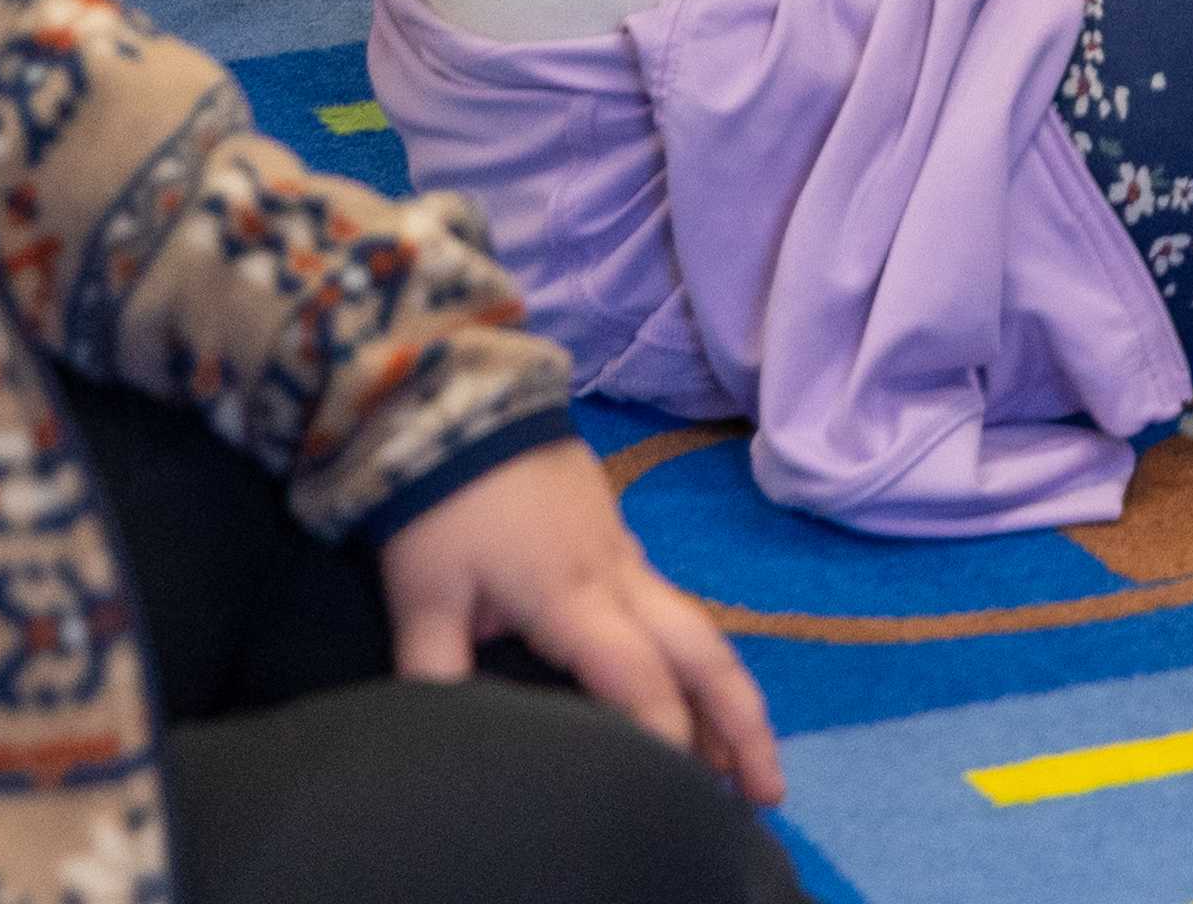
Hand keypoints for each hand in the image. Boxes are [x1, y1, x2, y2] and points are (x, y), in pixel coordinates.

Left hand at [376, 439, 783, 805]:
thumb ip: (435, 671)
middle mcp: (619, 577)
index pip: (640, 680)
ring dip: (725, 696)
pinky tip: (684, 686)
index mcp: (575, 598)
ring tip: (739, 761)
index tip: (677, 792)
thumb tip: (441, 736)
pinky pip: (672, 606)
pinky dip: (694, 658)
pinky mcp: (615, 534)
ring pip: (697, 629)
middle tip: (769, 791)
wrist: (459, 399)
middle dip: (741, 724)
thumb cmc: (442, 503)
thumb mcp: (423, 595)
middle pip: (704, 653)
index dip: (664, 738)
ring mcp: (624, 551)